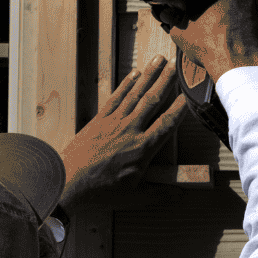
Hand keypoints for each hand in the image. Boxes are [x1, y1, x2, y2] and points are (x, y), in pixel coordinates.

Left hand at [59, 56, 186, 203]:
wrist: (68, 181)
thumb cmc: (101, 192)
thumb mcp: (134, 197)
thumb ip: (159, 194)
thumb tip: (180, 196)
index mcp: (142, 149)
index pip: (166, 124)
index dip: (179, 108)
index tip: (189, 95)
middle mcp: (130, 130)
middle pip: (152, 101)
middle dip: (166, 81)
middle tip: (177, 64)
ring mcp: (114, 122)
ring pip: (136, 94)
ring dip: (149, 75)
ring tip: (159, 60)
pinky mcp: (99, 119)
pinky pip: (116, 97)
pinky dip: (126, 84)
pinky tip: (135, 74)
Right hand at [150, 0, 257, 82]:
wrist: (237, 63)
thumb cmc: (207, 46)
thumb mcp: (178, 31)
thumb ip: (172, 16)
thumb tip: (167, 13)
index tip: (194, 1)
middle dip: (214, 0)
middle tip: (209, 17)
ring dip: (231, 9)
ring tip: (224, 28)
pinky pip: (251, 12)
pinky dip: (245, 19)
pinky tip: (238, 33)